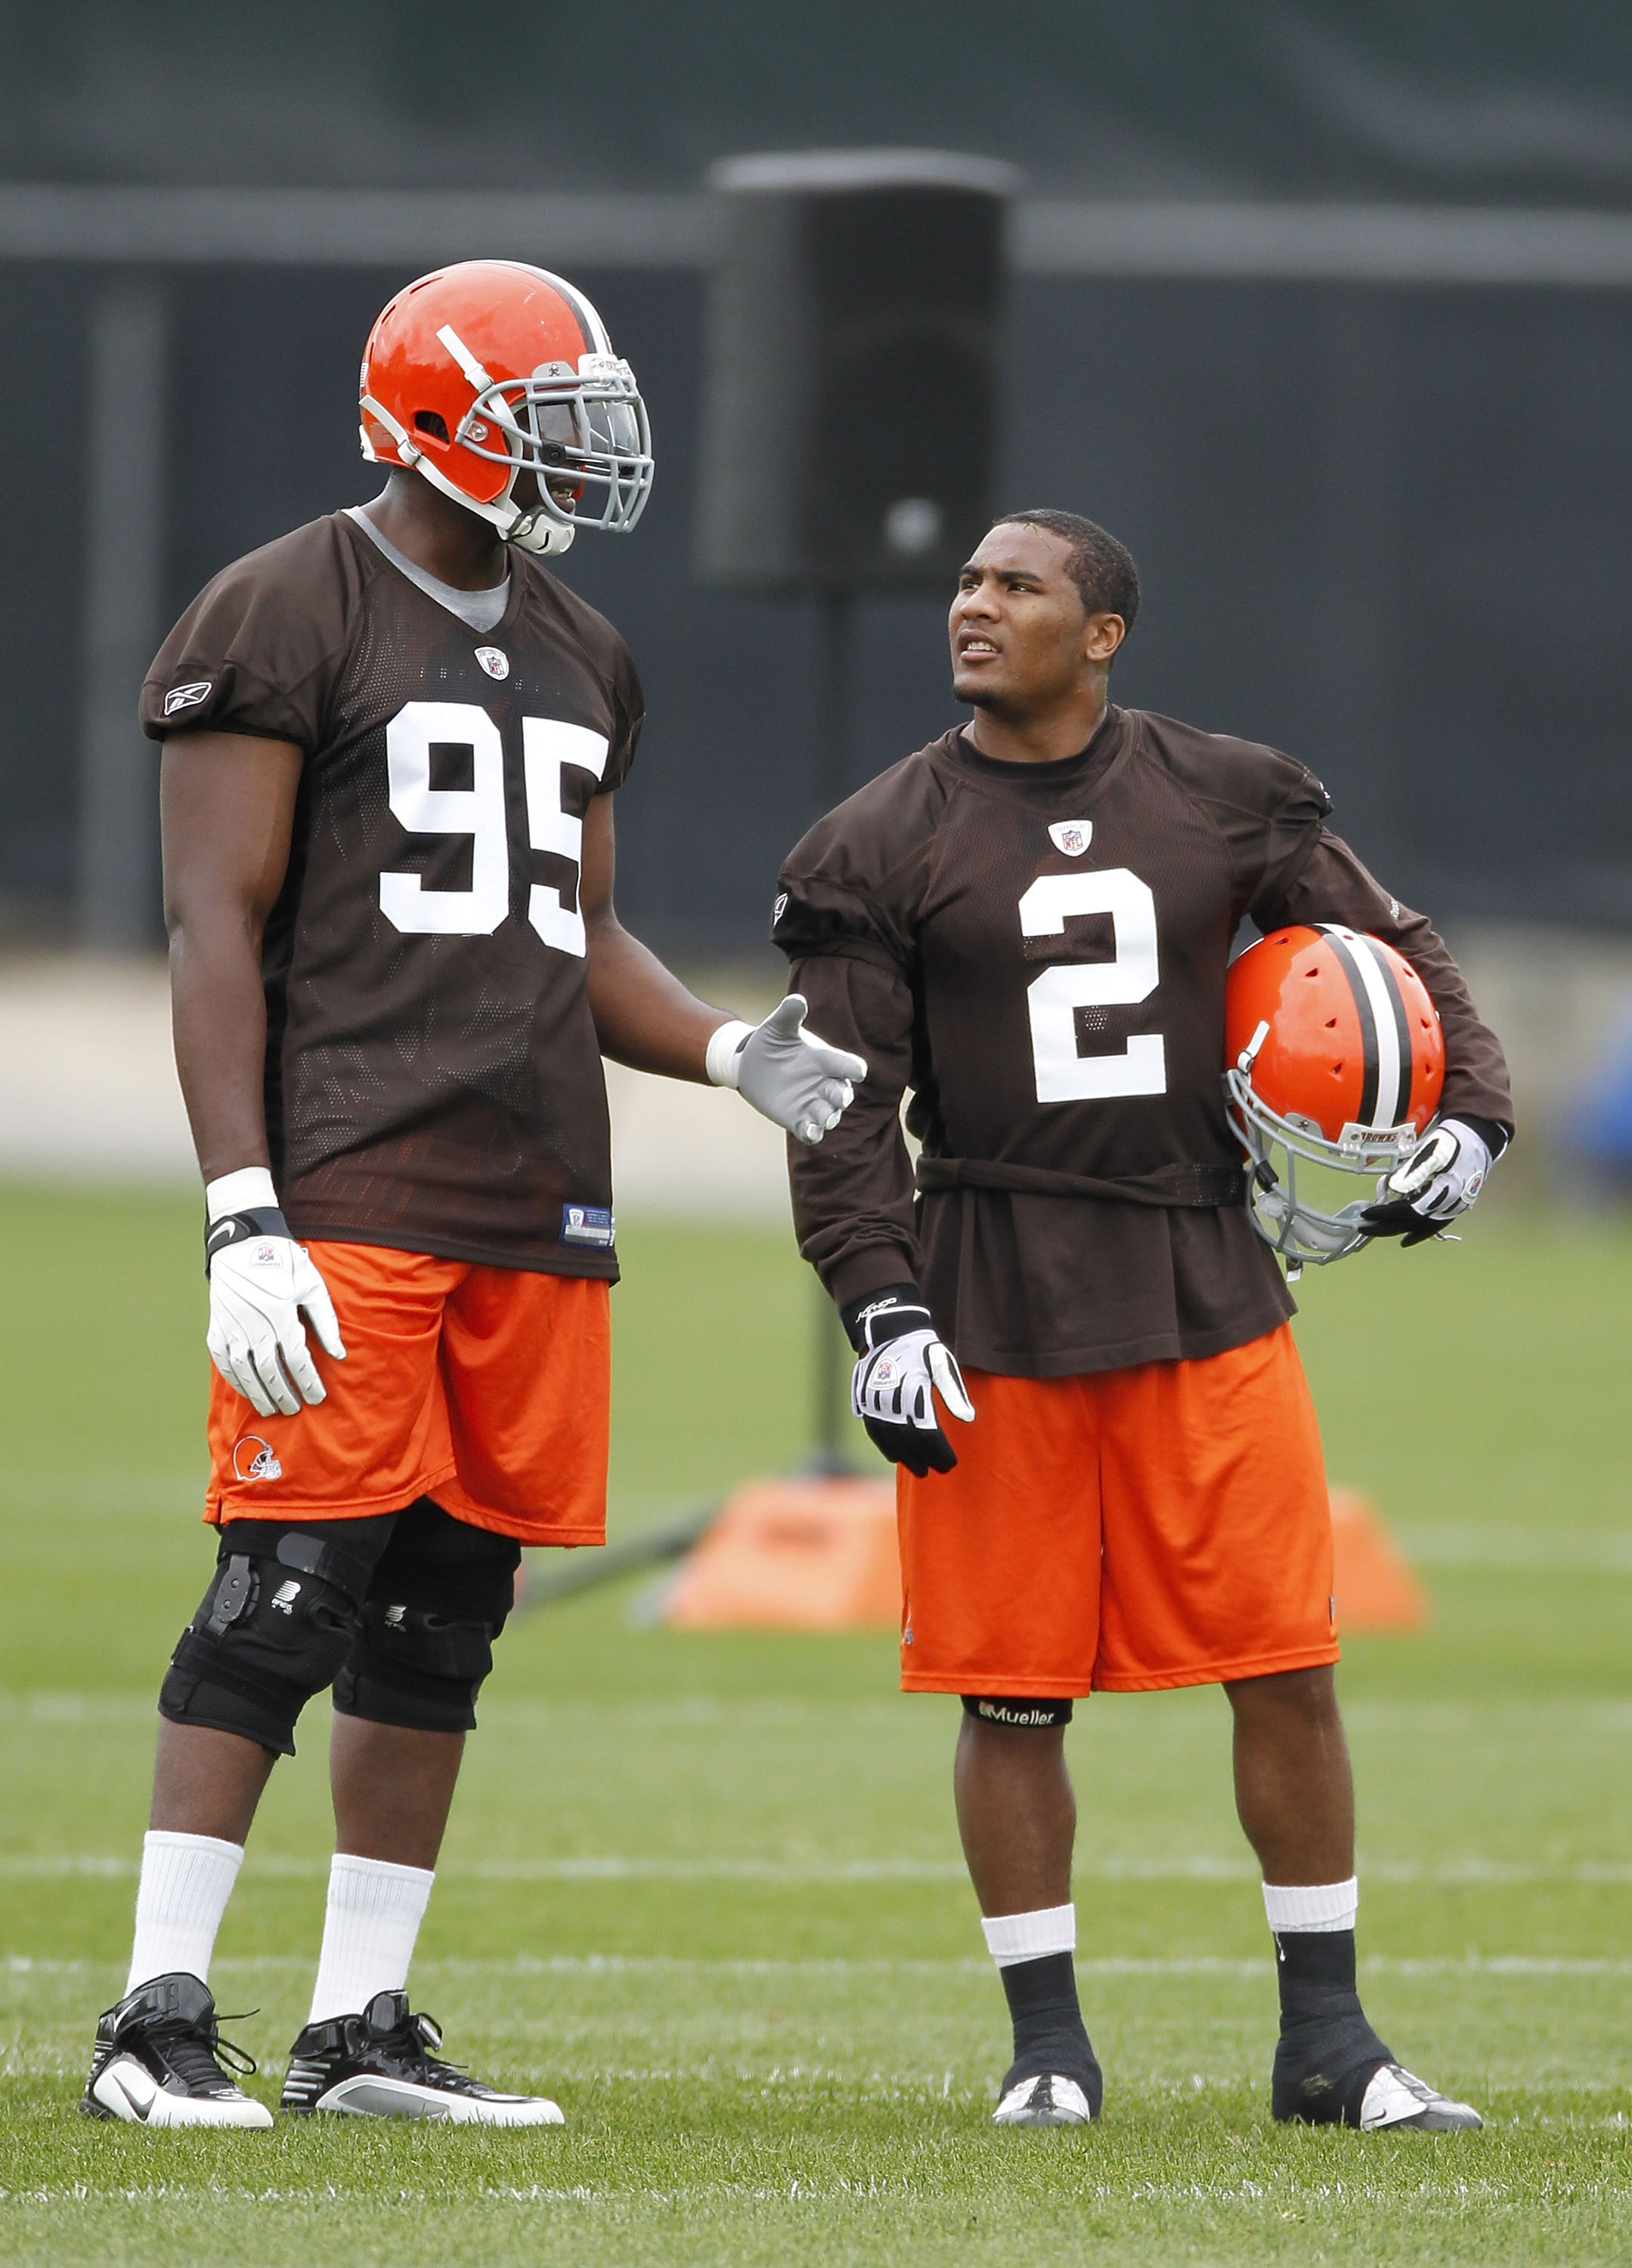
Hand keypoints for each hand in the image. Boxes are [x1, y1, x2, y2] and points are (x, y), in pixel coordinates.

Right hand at [206, 1211, 345, 1416]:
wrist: (240, 1242)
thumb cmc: (283, 1261)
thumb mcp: (311, 1284)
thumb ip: (325, 1321)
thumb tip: (338, 1354)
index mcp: (279, 1313)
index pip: (296, 1358)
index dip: (308, 1381)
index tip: (317, 1396)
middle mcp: (252, 1324)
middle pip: (270, 1371)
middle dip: (285, 1393)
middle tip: (296, 1408)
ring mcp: (231, 1327)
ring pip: (246, 1372)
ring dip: (259, 1394)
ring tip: (272, 1408)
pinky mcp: (216, 1328)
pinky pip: (225, 1362)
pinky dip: (236, 1380)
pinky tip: (248, 1390)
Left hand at [707, 995, 867, 1144]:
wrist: (750, 1063)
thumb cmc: (771, 1041)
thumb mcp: (778, 1027)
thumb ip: (789, 1015)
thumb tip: (797, 1000)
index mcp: (825, 1060)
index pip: (846, 1065)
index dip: (853, 1068)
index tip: (857, 1072)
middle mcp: (823, 1083)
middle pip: (842, 1094)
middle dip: (841, 1097)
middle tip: (839, 1098)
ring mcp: (812, 1103)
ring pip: (829, 1115)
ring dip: (829, 1117)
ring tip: (824, 1119)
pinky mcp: (797, 1119)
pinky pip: (810, 1131)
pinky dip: (812, 1133)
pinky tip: (809, 1132)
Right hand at [845, 1286, 974, 1476]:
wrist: (890, 1332)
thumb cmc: (923, 1350)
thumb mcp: (943, 1365)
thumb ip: (954, 1393)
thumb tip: (968, 1418)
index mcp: (914, 1389)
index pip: (928, 1432)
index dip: (939, 1452)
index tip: (951, 1463)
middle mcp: (892, 1397)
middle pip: (909, 1439)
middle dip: (924, 1458)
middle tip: (938, 1470)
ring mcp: (875, 1400)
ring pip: (890, 1438)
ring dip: (905, 1457)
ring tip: (919, 1470)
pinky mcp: (865, 1401)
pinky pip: (874, 1430)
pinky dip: (885, 1446)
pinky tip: (896, 1457)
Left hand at [1359, 1116, 1493, 1247]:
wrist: (1477, 1140)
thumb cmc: (1453, 1142)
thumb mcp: (1433, 1151)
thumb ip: (1415, 1170)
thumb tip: (1395, 1187)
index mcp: (1445, 1189)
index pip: (1409, 1210)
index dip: (1386, 1214)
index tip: (1367, 1213)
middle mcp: (1452, 1203)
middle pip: (1413, 1222)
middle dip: (1386, 1226)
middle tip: (1363, 1227)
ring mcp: (1455, 1207)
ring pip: (1423, 1227)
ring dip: (1398, 1230)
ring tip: (1378, 1232)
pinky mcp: (1456, 1207)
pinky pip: (1435, 1226)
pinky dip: (1419, 1233)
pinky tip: (1406, 1239)